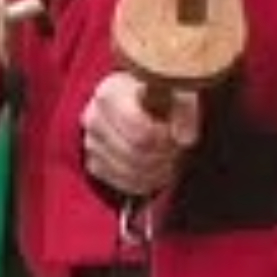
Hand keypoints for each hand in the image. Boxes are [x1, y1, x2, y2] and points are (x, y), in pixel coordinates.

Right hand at [82, 73, 196, 198]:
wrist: (132, 98)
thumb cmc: (156, 94)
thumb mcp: (177, 92)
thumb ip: (185, 114)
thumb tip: (183, 139)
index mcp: (112, 93)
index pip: (140, 131)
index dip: (163, 140)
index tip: (173, 136)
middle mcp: (94, 117)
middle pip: (135, 153)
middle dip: (161, 157)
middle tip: (175, 151)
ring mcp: (91, 141)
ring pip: (129, 171)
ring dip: (155, 173)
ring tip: (168, 161)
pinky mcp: (94, 162)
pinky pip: (120, 183)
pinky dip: (143, 183)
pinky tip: (155, 172)